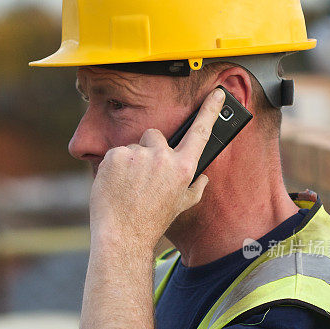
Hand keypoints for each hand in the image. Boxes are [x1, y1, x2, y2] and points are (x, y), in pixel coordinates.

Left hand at [89, 86, 225, 248]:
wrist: (123, 235)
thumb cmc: (152, 222)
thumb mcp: (181, 206)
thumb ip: (195, 188)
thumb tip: (203, 177)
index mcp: (183, 168)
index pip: (200, 132)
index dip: (210, 111)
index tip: (216, 93)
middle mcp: (162, 158)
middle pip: (155, 134)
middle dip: (149, 147)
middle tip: (143, 173)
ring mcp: (138, 155)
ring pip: (133, 146)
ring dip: (130, 160)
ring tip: (127, 186)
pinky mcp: (115, 156)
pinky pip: (115, 153)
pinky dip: (113, 166)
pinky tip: (115, 184)